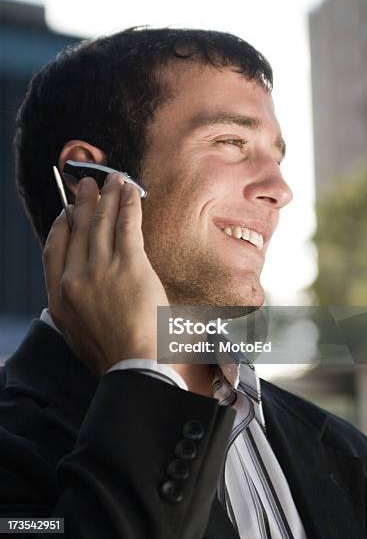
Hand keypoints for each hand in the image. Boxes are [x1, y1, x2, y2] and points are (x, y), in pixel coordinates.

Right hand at [43, 173, 168, 375]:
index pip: (54, 248)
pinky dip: (128, 204)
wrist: (133, 366)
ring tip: (112, 180)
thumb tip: (73, 287)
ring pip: (102, 222)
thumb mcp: (75, 332)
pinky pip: (127, 225)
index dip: (61, 225)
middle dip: (84, 202)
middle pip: (78, 229)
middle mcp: (75, 277)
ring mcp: (101, 268)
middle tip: (88, 184)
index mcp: (59, 295)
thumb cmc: (110, 353)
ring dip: (107, 196)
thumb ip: (70, 305)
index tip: (67, 212)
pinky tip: (129, 191)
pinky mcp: (130, 264)